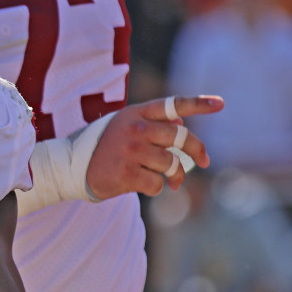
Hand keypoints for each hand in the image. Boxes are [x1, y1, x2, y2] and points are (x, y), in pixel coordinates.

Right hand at [85, 95, 222, 198]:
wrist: (70, 166)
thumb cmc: (102, 145)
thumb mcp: (123, 124)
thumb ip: (151, 122)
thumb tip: (182, 124)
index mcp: (135, 112)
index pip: (172, 105)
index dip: (198, 104)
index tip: (220, 104)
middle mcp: (134, 128)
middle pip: (180, 137)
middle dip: (197, 150)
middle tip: (205, 161)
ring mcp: (131, 150)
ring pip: (171, 164)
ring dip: (174, 176)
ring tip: (171, 181)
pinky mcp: (127, 173)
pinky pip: (157, 183)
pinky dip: (156, 187)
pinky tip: (142, 185)